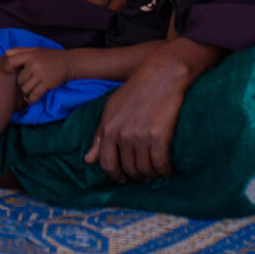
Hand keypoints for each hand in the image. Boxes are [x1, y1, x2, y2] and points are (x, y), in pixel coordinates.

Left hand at [2, 47, 72, 103]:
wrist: (68, 62)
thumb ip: (20, 50)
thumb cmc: (50, 56)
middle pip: (19, 80)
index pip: (11, 61)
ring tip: (31, 89)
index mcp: (30, 55)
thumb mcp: (36, 50)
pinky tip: (32, 98)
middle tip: (28, 82)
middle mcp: (34, 64)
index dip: (7, 68)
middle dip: (22, 83)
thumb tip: (5, 53)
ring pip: (25, 89)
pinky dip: (31, 99)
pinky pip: (33, 96)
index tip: (10, 72)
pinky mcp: (47, 84)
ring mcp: (40, 74)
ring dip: (26, 92)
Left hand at [84, 41, 214, 181]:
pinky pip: (160, 163)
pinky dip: (164, 171)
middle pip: (128, 169)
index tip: (123, 178)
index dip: (115, 175)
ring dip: (150, 175)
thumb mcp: (111, 109)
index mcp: (108, 128)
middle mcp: (122, 135)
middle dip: (136, 176)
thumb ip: (99, 136)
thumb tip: (88, 160)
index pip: (106, 163)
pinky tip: (166, 170)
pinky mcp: (159, 136)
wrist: (161, 75)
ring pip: (144, 169)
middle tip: (144, 174)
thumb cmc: (135, 90)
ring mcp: (141, 136)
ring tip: (155, 173)